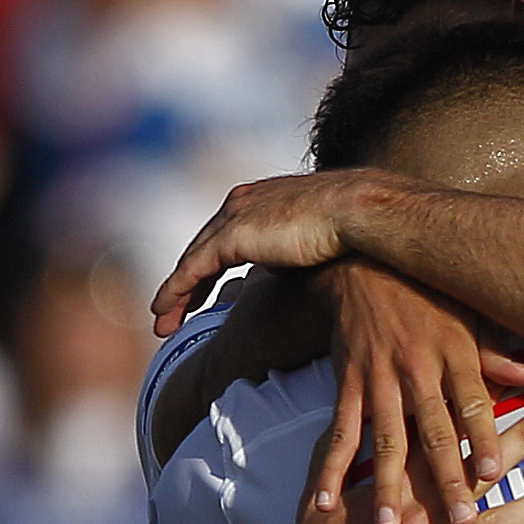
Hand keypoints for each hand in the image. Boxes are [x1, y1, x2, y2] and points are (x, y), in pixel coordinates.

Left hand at [153, 171, 403, 335]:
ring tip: (163, 323)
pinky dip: (175, 292)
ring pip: (191, 260)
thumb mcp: (324, 240)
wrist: (361, 211)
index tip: (205, 294)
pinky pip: (191, 269)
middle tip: (175, 311)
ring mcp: (234, 216)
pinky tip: (165, 314)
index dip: (211, 265)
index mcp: (263, 200)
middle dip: (187, 281)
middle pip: (203, 247)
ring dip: (175, 294)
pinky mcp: (232, 236)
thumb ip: (304, 254)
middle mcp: (242, 203)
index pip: (226, 236)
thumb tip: (309, 280)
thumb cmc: (357, 228)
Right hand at [314, 258, 523, 523]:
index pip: (472, 403)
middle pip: (434, 431)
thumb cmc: (426, 296)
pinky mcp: (348, 384)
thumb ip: (493, 353)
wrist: (362, 266)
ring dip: (387, 485)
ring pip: (386, 439)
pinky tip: (326, 499)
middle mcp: (418, 368)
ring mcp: (379, 378)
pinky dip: (332, 467)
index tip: (492, 474)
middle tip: (456, 521)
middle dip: (445, 478)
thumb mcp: (466, 317)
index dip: (483, 438)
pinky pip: (340, 431)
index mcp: (454, 354)